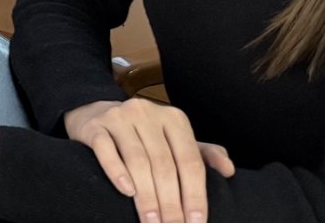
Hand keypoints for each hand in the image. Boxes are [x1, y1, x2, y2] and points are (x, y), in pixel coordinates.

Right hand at [64, 98, 235, 222]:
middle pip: (164, 164)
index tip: (195, 222)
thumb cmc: (143, 135)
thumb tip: (229, 170)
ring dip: (146, 196)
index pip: (190, 161)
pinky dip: (116, 171)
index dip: (194, 194)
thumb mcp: (175, 140)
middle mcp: (147, 113)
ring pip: (137, 160)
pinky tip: (126, 191)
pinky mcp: (95, 126)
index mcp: (174, 119)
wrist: (95, 113)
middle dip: (170, 202)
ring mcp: (119, 117)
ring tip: (151, 221)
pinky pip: (106, 150)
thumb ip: (203, 154)